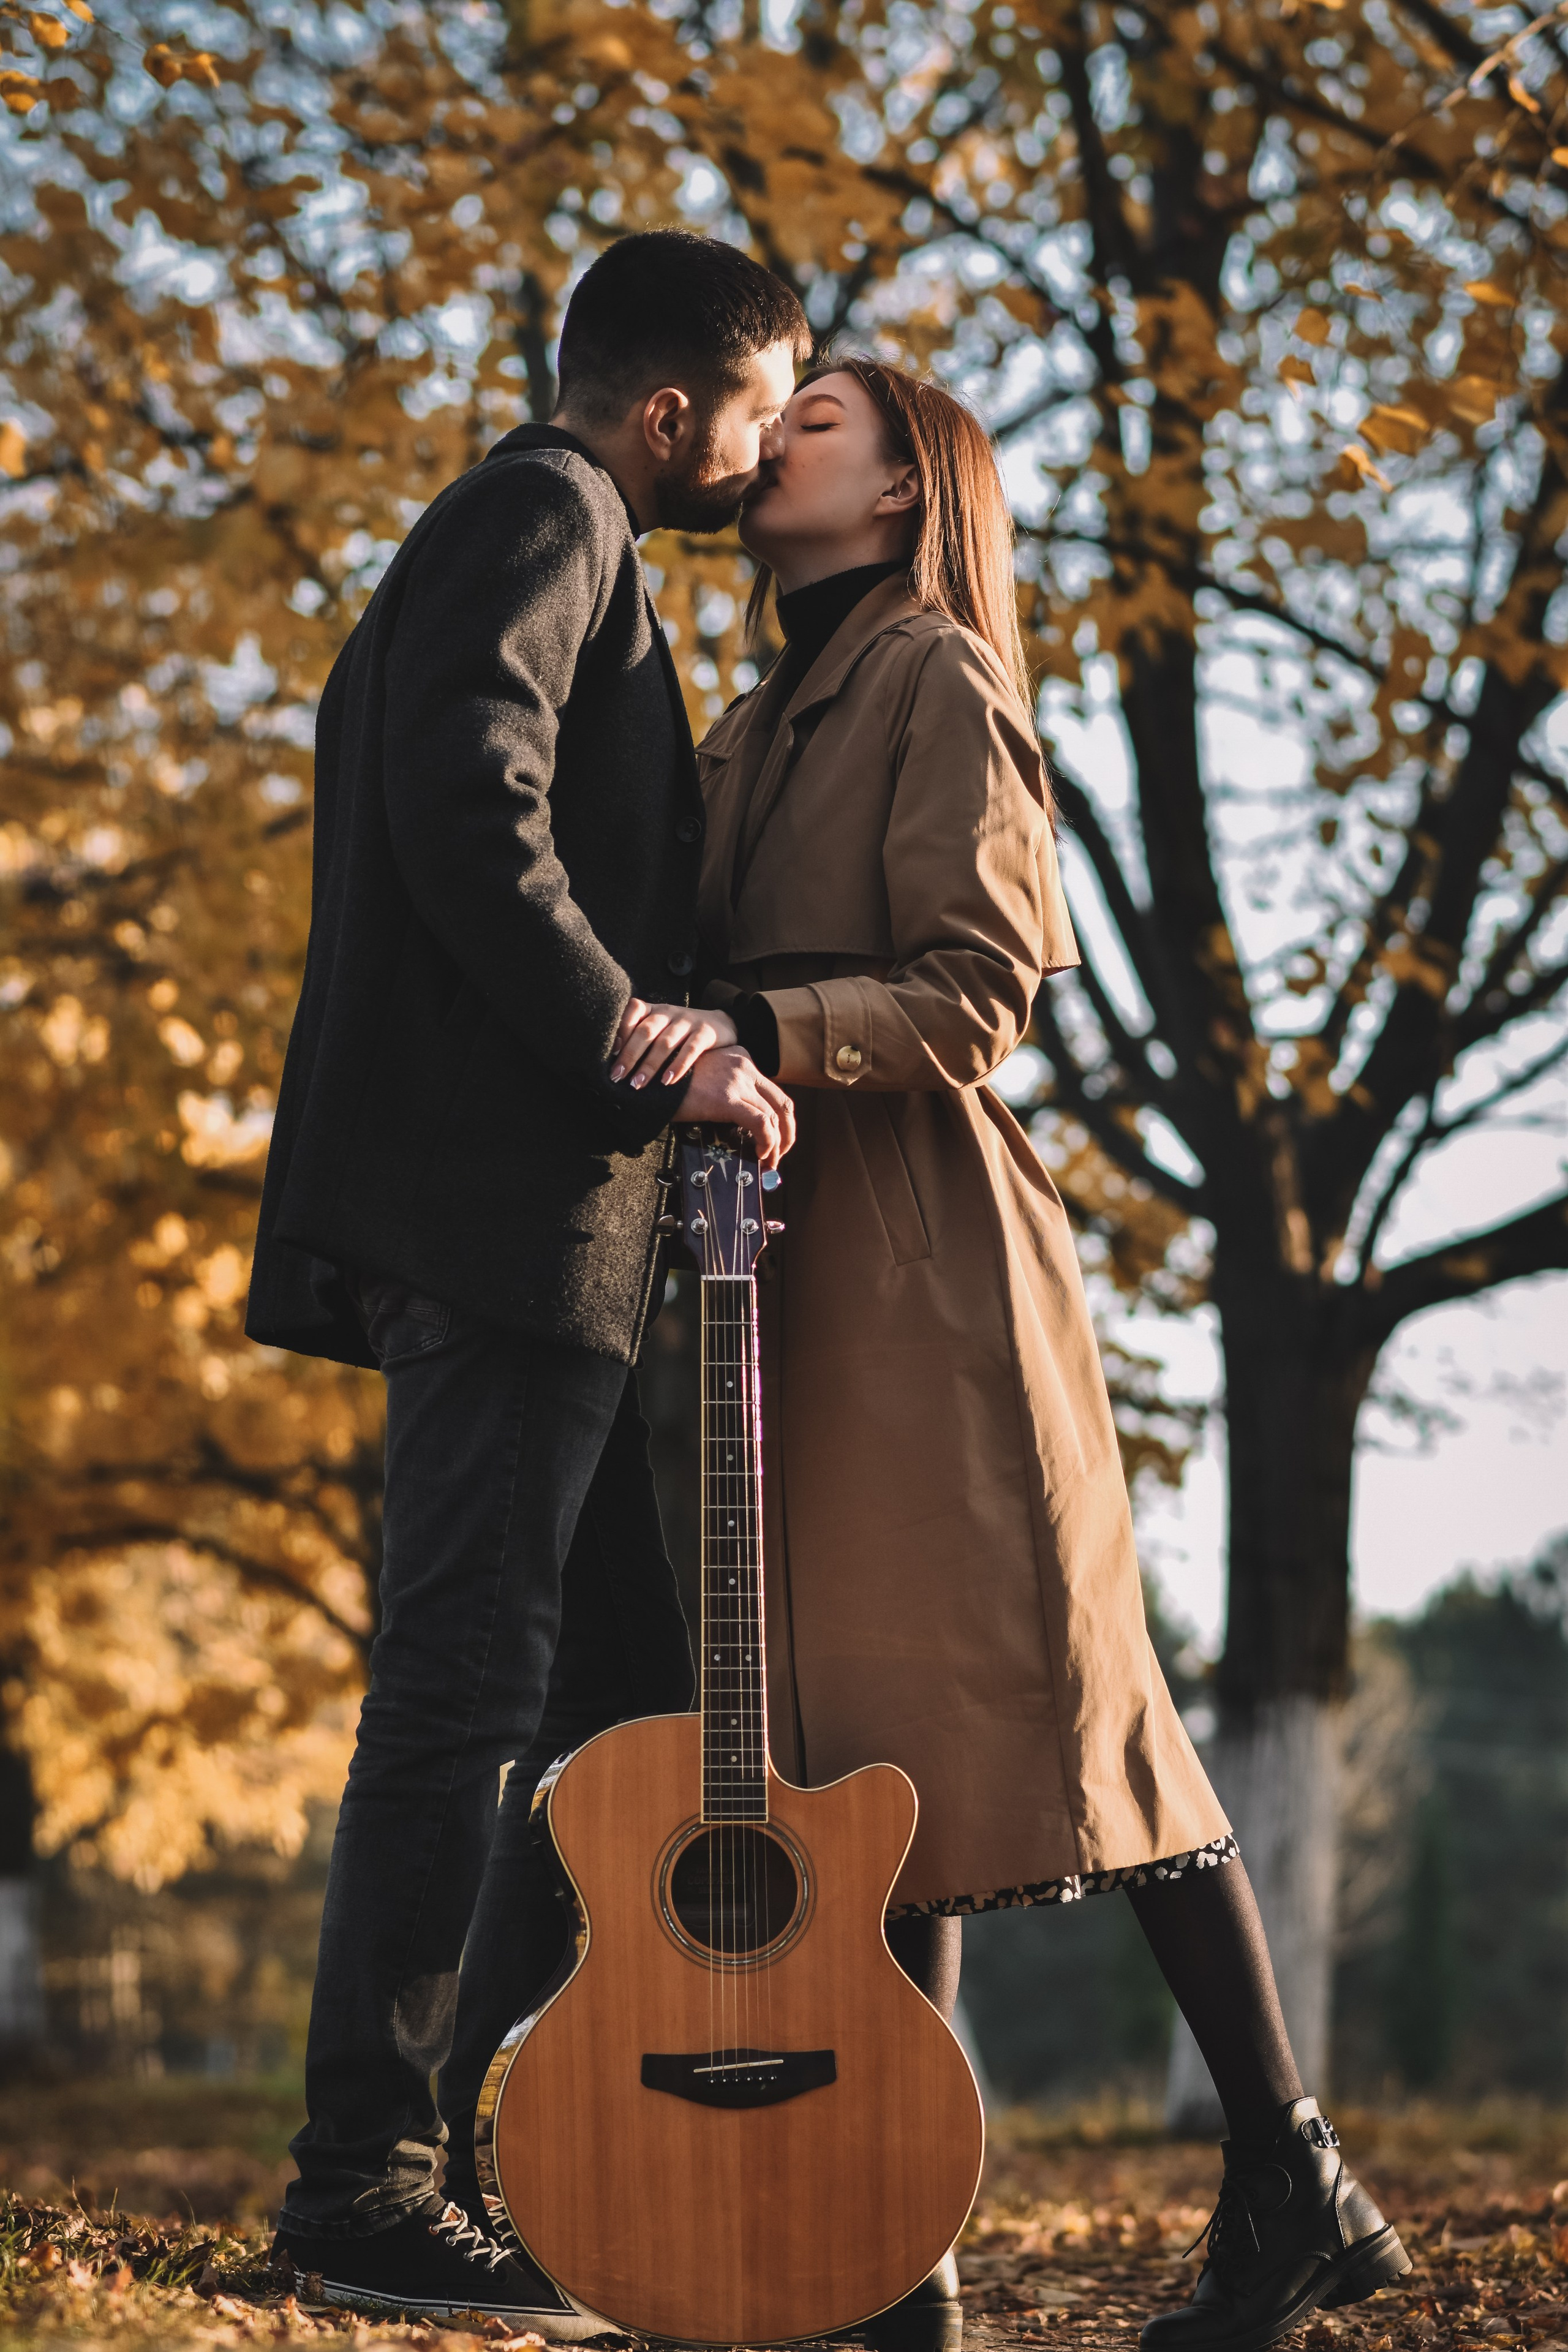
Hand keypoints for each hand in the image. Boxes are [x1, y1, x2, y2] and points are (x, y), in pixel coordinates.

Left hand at [611, 998, 738, 1087]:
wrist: (721, 1025)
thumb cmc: (681, 1033)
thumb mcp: (661, 1029)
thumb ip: (642, 1038)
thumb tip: (615, 1064)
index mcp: (654, 1010)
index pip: (633, 1010)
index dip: (621, 1030)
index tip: (611, 1053)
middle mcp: (669, 1012)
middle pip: (646, 1031)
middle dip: (629, 1056)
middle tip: (617, 1077)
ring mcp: (688, 1021)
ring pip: (665, 1042)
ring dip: (649, 1065)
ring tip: (638, 1084)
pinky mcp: (706, 1033)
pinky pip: (691, 1049)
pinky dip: (678, 1066)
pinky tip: (667, 1081)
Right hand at [679, 1047, 796, 1170]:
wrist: (647, 1080)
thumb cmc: (669, 1085)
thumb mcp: (706, 1080)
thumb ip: (726, 1093)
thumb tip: (739, 1125)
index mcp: (740, 1058)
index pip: (772, 1092)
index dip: (779, 1120)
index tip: (773, 1140)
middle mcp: (744, 1066)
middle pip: (782, 1103)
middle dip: (787, 1134)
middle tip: (779, 1156)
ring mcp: (738, 1080)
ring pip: (774, 1116)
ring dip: (776, 1145)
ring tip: (768, 1164)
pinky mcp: (728, 1098)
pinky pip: (761, 1123)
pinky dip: (767, 1142)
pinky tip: (760, 1155)